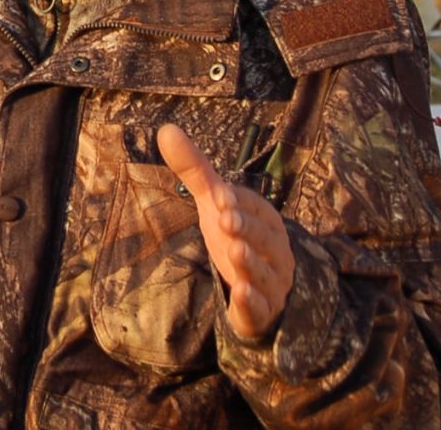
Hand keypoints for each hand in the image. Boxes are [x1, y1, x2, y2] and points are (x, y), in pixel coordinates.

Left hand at [156, 123, 296, 341]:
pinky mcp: (263, 310)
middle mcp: (274, 249)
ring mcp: (271, 281)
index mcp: (265, 220)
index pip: (256, 207)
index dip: (239, 202)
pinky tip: (242, 294)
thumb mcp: (215, 204)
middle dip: (246, 228)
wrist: (264, 290)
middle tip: (226, 220)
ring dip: (251, 262)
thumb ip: (194, 170)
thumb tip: (166, 129)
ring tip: (235, 252)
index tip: (219, 195)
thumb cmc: (237, 236)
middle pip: (264, 238)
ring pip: (265, 271)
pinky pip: (261, 306)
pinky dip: (252, 301)